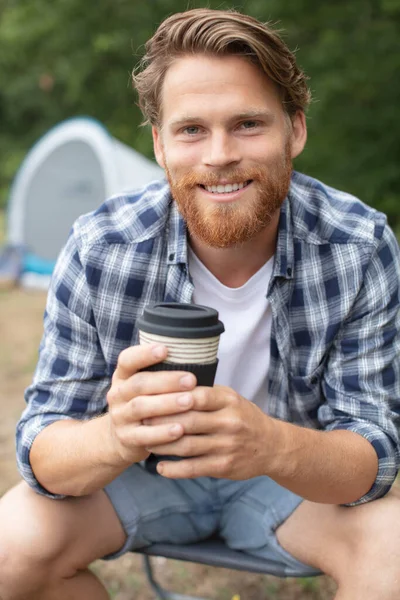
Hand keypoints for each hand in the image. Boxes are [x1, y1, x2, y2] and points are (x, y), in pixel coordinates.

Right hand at [106, 344, 197, 465]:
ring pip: (141, 408)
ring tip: (190, 401)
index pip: (127, 360)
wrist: (120, 437)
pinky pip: (144, 436)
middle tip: (191, 380)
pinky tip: (180, 429)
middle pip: (139, 384)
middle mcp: (118, 394)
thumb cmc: (143, 402)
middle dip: (166, 381)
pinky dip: (162, 433)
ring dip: (167, 404)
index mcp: (123, 376)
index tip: (165, 349)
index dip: (144, 354)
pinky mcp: (127, 438)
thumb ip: (160, 372)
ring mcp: (120, 417)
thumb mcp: (144, 385)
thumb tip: (196, 356)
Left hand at [143, 385, 275, 479]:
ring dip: (162, 445)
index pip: (196, 395)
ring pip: (186, 445)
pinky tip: (160, 467)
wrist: (272, 446)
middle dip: (160, 421)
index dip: (171, 396)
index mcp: (228, 401)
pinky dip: (173, 469)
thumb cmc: (243, 417)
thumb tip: (168, 385)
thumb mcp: (230, 398)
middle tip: (140, 419)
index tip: (150, 396)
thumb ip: (205, 393)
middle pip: (187, 421)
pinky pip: (193, 468)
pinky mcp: (224, 466)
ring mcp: (227, 446)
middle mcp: (229, 422)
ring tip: (145, 441)